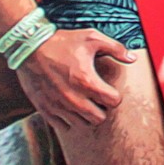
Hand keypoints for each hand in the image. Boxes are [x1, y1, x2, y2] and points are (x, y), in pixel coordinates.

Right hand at [13, 27, 135, 129]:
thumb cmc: (63, 42)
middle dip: (102, 109)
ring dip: (86, 115)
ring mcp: (58, 106)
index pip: (113, 102)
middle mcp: (73, 99)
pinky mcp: (45, 110)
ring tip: (84, 101)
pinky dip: (69, 119)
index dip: (115, 96)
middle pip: (99, 119)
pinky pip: (63, 126)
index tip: (108, 89)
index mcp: (87, 82)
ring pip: (82, 124)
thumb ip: (116, 48)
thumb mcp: (92, 38)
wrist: (30, 48)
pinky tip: (69, 105)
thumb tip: (133, 58)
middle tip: (97, 97)